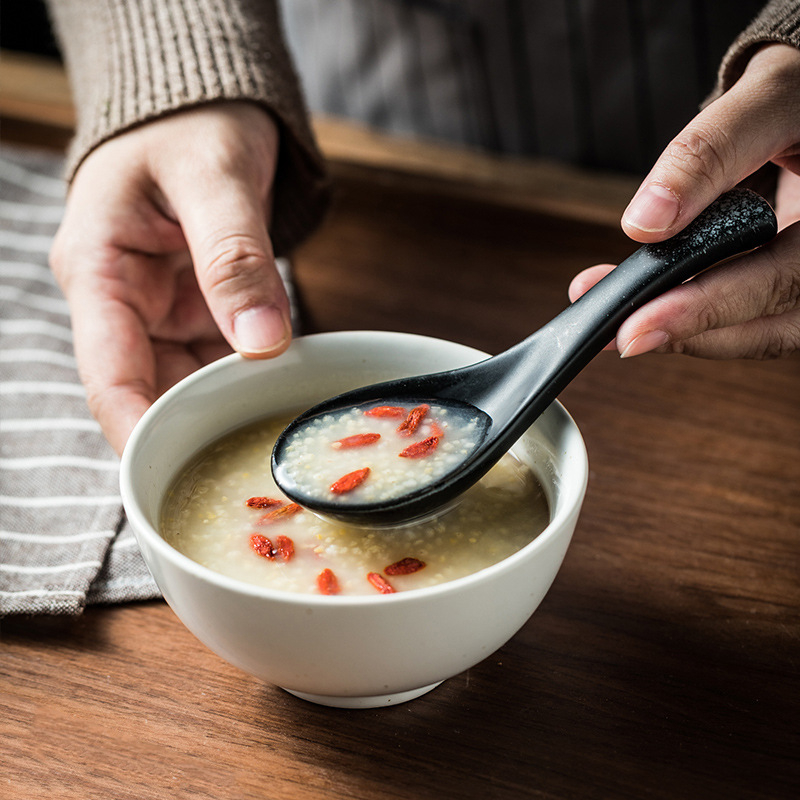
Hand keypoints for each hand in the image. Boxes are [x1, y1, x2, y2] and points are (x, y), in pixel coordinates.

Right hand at [51, 102, 289, 453]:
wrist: (205, 107)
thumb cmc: (192, 122)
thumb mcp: (214, 176)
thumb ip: (234, 257)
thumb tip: (261, 340)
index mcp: (99, 271)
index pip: (108, 376)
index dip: (136, 433)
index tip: (170, 477)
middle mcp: (124, 302)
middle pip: (151, 391)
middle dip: (195, 431)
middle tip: (251, 474)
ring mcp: (162, 310)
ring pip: (190, 383)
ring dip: (229, 409)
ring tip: (274, 444)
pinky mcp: (197, 309)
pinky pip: (221, 359)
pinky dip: (249, 381)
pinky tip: (282, 400)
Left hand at [569, 43, 799, 359]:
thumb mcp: (767, 100)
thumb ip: (710, 151)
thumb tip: (644, 223)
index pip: (784, 280)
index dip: (708, 307)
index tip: (637, 325)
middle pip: (772, 326)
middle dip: (684, 332)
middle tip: (614, 333)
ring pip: (758, 333)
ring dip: (681, 334)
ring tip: (611, 323)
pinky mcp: (791, 287)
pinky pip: (748, 319)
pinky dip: (692, 318)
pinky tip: (641, 308)